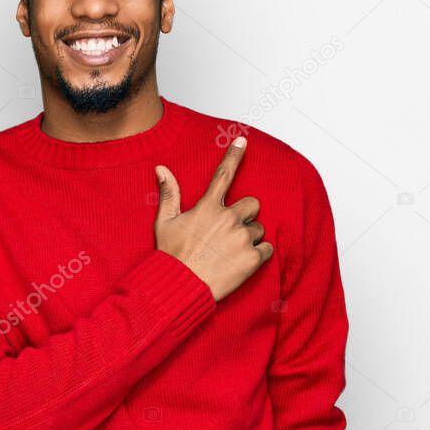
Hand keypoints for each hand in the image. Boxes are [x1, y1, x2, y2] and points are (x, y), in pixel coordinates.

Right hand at [153, 136, 272, 301]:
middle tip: (231, 231)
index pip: (224, 174)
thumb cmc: (172, 256)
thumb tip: (161, 168)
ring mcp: (242, 238)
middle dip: (245, 215)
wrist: (181, 288)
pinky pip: (267, 249)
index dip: (234, 155)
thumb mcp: (164, 223)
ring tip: (231, 252)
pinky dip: (259, 255)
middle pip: (252, 204)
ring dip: (250, 237)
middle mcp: (228, 219)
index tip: (243, 141)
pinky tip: (241, 262)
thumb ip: (169, 194)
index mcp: (208, 207)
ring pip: (259, 229)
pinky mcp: (252, 258)